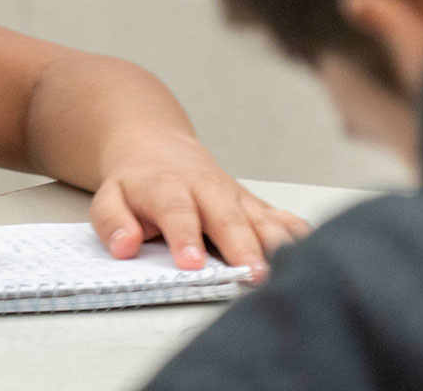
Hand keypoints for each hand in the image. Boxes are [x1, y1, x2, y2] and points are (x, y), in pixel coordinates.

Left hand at [89, 134, 310, 281]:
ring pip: (260, 217)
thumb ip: (113, 222)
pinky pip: (280, 217)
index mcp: (168, 186)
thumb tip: (124, 246)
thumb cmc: (136, 181)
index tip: (192, 263)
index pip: (177, 211)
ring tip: (289, 269)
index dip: (185, 236)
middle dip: (242, 246)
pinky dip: (298, 232)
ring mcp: (234, 196)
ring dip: (276, 243)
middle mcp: (207, 189)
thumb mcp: (109, 197)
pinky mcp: (253, 204)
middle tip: (254, 274)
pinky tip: (314, 249)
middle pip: (227, 217)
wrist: (158, 147)